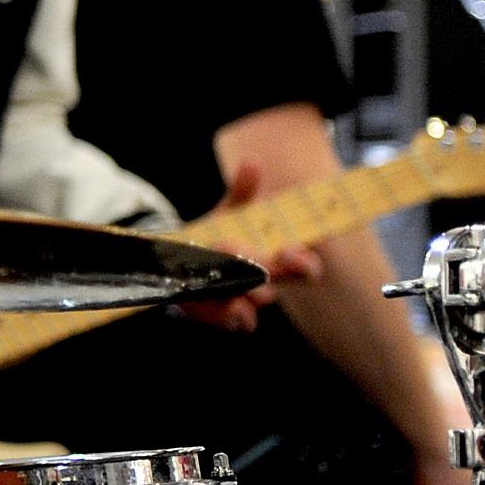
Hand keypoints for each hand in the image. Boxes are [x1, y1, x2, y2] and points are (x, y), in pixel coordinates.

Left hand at [175, 162, 319, 331]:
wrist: (181, 256)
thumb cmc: (217, 234)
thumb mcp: (228, 212)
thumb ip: (241, 191)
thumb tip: (252, 163)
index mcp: (275, 258)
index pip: (304, 266)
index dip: (303, 262)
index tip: (290, 251)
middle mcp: (264, 283)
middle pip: (278, 287)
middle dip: (270, 275)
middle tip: (255, 264)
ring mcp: (244, 300)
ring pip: (254, 305)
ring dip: (246, 296)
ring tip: (234, 286)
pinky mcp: (219, 312)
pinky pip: (230, 321)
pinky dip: (228, 315)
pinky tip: (222, 306)